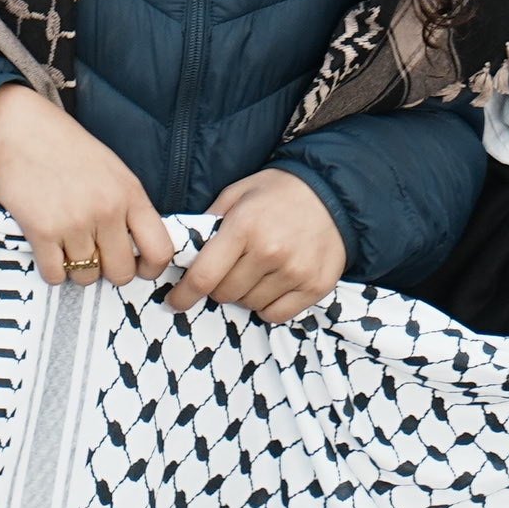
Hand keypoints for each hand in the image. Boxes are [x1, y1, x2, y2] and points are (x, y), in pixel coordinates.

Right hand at [0, 85, 173, 286]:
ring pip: (87, 277)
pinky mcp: (42, 231)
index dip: (151, 269)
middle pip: (121, 272)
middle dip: (109, 272)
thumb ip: (127, 207)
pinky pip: (55, 275)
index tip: (140, 269)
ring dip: (77, 269)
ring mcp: (74, 222)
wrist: (21, 130)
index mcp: (129, 193)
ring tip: (68, 246)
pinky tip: (50, 250)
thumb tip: (137, 249)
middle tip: (96, 257)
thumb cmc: (66, 149)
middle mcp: (106, 210)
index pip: (159, 249)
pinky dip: (53, 270)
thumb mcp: (112, 170)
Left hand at [162, 166, 349, 323]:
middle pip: (225, 294)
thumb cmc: (278, 192)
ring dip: (244, 295)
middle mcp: (270, 251)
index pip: (204, 276)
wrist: (333, 192)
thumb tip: (184, 252)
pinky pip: (276, 315)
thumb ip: (209, 221)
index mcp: (244, 226)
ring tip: (255, 271)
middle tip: (227, 271)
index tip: (175, 301)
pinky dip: (268, 306)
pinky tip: (272, 285)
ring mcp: (295, 271)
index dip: (184, 294)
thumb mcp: (238, 193)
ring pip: (250, 305)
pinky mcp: (315, 286)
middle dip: (218, 287)